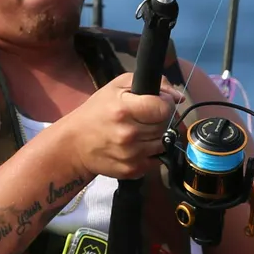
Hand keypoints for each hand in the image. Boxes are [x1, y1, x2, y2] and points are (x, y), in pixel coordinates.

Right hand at [52, 74, 177, 179]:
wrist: (74, 145)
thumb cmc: (96, 112)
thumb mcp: (116, 87)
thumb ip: (151, 83)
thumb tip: (178, 96)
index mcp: (124, 110)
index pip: (163, 108)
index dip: (164, 104)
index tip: (157, 103)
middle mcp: (129, 134)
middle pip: (165, 125)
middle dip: (159, 119)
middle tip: (144, 118)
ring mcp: (132, 155)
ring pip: (163, 143)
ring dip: (156, 136)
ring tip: (140, 131)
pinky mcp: (133, 170)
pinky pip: (156, 159)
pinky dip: (150, 152)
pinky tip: (136, 146)